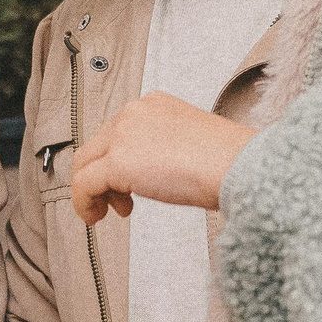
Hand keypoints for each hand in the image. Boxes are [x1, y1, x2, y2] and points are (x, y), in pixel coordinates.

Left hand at [68, 94, 254, 223]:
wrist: (238, 166)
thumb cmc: (227, 160)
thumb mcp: (188, 142)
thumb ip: (161, 148)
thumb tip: (148, 170)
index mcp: (153, 104)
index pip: (117, 131)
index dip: (116, 160)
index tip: (126, 183)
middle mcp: (134, 112)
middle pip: (96, 146)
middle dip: (103, 177)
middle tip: (119, 202)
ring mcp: (123, 135)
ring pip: (85, 163)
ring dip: (93, 191)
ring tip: (110, 212)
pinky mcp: (117, 162)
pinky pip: (83, 184)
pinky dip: (83, 203)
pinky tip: (95, 217)